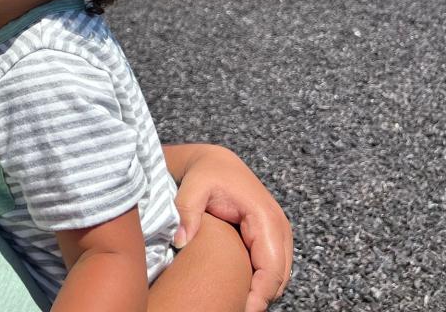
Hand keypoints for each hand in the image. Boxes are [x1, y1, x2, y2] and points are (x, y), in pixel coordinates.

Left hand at [167, 144, 292, 311]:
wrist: (216, 162)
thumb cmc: (206, 173)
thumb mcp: (193, 186)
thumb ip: (187, 212)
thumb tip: (181, 242)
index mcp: (266, 218)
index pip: (271, 270)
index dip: (258, 296)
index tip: (239, 310)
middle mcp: (279, 229)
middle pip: (278, 280)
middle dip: (259, 299)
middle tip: (231, 309)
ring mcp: (278, 235)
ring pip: (277, 278)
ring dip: (259, 292)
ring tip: (233, 304)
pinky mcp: (270, 239)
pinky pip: (271, 269)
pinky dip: (258, 283)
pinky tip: (237, 289)